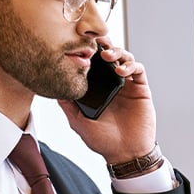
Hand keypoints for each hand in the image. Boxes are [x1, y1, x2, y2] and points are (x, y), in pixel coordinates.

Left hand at [58, 38, 156, 163]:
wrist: (125, 153)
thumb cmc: (103, 141)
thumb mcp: (78, 122)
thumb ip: (67, 105)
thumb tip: (53, 89)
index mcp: (97, 89)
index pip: (93, 64)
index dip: (88, 52)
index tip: (79, 44)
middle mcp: (112, 84)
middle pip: (109, 55)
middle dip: (103, 45)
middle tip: (95, 41)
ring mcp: (127, 85)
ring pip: (124, 58)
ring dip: (117, 52)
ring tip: (107, 56)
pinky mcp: (141, 89)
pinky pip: (138, 69)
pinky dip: (131, 65)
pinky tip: (121, 71)